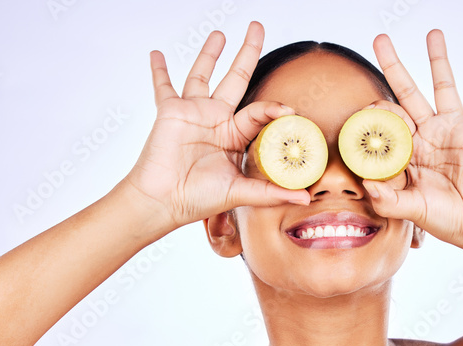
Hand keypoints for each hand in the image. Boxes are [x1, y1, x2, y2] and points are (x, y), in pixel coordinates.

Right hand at [123, 21, 309, 232]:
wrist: (164, 201)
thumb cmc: (198, 198)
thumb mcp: (239, 193)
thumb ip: (271, 192)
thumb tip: (306, 200)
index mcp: (235, 135)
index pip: (258, 111)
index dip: (273, 108)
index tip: (288, 110)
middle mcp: (216, 120)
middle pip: (236, 78)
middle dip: (247, 52)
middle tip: (257, 28)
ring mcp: (193, 113)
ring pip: (203, 74)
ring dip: (210, 53)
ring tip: (220, 34)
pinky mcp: (171, 112)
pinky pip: (163, 86)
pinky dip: (159, 70)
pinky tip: (156, 54)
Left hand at [362, 29, 462, 250]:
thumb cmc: (447, 219)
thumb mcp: (412, 211)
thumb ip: (388, 200)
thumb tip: (366, 184)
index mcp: (408, 151)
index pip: (386, 122)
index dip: (376, 115)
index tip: (368, 111)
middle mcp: (427, 134)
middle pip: (407, 91)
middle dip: (393, 64)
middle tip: (380, 39)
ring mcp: (453, 130)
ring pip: (443, 86)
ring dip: (438, 60)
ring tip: (433, 33)